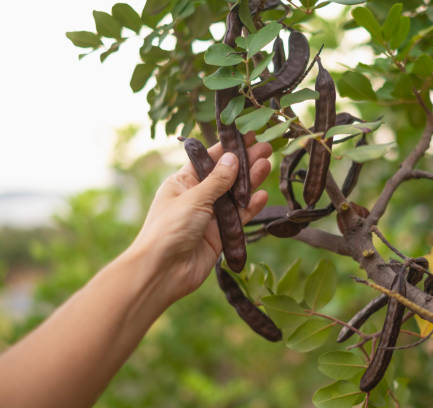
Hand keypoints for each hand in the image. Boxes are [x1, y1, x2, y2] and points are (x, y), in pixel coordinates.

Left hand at [130, 133, 271, 303]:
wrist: (162, 272)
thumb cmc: (168, 229)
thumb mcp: (193, 198)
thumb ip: (217, 181)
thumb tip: (232, 159)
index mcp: (182, 183)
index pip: (208, 159)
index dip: (228, 147)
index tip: (247, 136)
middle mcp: (197, 197)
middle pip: (225, 176)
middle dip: (245, 162)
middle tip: (267, 147)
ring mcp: (209, 217)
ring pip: (235, 196)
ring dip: (250, 181)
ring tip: (267, 165)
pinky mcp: (220, 236)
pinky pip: (238, 218)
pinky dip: (250, 208)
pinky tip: (262, 196)